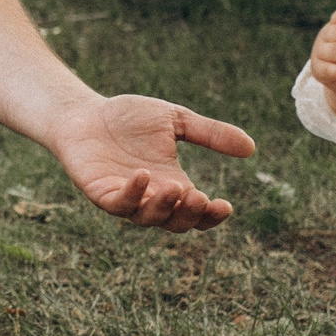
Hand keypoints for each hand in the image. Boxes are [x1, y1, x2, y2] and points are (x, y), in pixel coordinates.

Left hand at [46, 94, 253, 232]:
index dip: (212, 216)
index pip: (197, 213)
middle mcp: (150, 197)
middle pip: (176, 223)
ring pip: (148, 219)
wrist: (84, 112)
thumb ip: (209, 133)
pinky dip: (132, 194)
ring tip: (177, 187)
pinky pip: (117, 204)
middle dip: (190, 214)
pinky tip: (143, 175)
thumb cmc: (127, 118)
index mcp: (172, 184)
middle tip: (199, 196)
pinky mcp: (100, 193)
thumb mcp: (175, 120)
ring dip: (164, 208)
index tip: (225, 206)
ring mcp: (124, 197)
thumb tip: (251, 148)